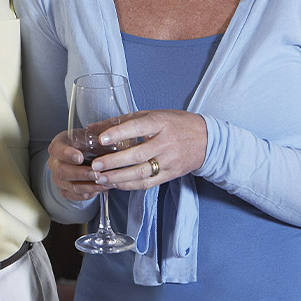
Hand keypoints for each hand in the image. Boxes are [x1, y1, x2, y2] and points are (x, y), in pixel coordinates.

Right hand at [47, 130, 103, 201]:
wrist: (81, 156)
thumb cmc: (85, 144)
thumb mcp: (89, 134)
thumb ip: (97, 132)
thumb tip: (109, 132)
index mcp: (58, 146)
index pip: (56, 149)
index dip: (67, 154)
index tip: (80, 157)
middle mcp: (54, 163)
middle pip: (62, 171)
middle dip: (81, 174)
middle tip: (96, 173)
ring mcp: (58, 179)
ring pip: (71, 186)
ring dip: (89, 186)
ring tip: (104, 183)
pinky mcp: (64, 191)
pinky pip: (75, 196)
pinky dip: (89, 194)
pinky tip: (101, 189)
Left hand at [88, 110, 206, 191]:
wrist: (206, 140)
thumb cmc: (175, 123)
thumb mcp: (152, 114)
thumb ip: (123, 121)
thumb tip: (94, 128)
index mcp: (160, 123)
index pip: (137, 128)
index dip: (118, 134)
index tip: (102, 139)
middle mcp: (165, 143)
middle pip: (137, 154)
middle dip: (114, 162)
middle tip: (96, 165)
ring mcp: (169, 161)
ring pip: (141, 172)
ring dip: (118, 177)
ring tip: (100, 177)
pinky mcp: (170, 175)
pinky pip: (148, 183)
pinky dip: (129, 185)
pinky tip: (115, 184)